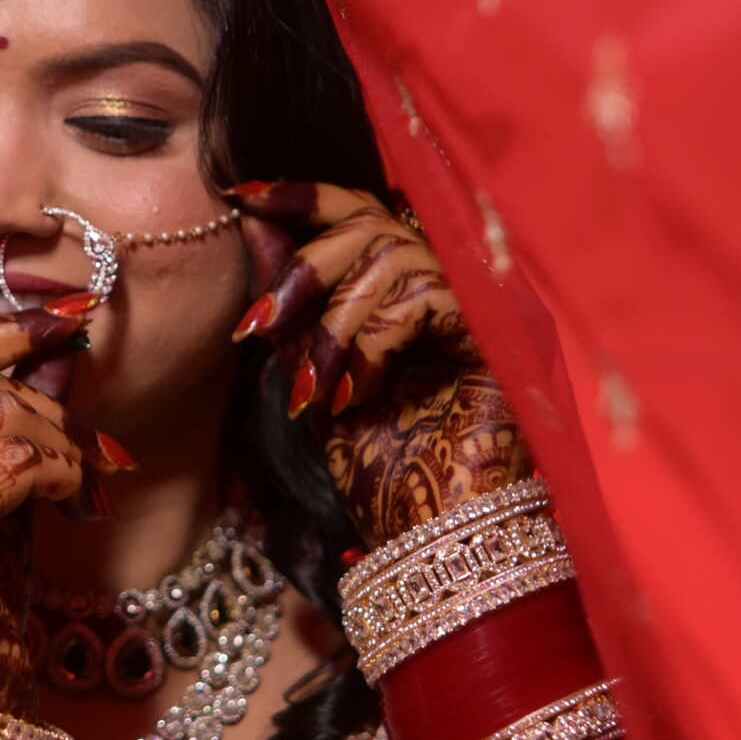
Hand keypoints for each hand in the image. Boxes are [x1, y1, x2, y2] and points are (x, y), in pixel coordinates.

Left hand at [230, 181, 532, 546]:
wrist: (427, 542)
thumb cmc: (382, 472)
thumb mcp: (314, 375)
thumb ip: (293, 305)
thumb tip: (255, 223)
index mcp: (414, 288)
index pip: (361, 210)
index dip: (303, 197)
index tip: (239, 197)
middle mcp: (456, 283)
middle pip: (372, 219)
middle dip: (305, 268)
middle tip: (260, 324)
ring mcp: (484, 303)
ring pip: (392, 254)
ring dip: (335, 320)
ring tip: (313, 387)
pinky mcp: (500, 331)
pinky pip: (426, 293)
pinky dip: (375, 340)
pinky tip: (357, 394)